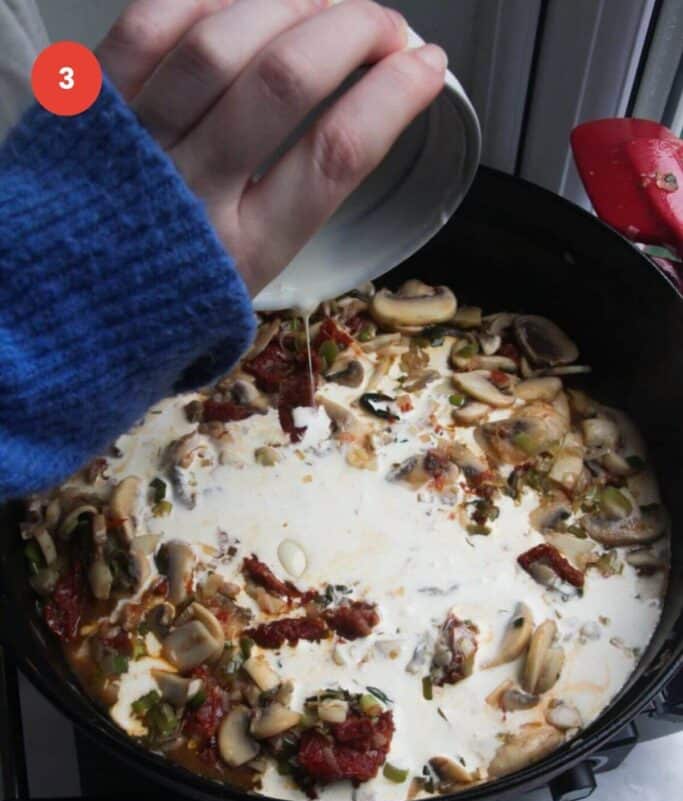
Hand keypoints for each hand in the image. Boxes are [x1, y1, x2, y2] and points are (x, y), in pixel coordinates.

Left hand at [98, 0, 446, 295]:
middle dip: (353, 32)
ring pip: (221, 45)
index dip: (392, 96)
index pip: (333, 155)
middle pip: (284, 84)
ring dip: (292, 3)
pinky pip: (149, 27)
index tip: (425, 67)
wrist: (61, 313)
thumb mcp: (248, 277)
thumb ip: (297, 205)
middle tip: (386, 26)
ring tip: (327, 1)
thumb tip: (360, 112)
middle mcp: (194, 193)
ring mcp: (139, 145)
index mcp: (246, 251)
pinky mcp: (92, 108)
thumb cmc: (162, 295)